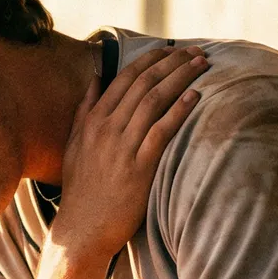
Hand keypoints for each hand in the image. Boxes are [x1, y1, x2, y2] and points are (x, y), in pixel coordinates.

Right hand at [51, 45, 208, 260]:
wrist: (82, 229)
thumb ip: (85, 109)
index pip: (126, 78)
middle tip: (197, 52)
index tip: (171, 49)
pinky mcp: (138, 168)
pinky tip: (195, 97)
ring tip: (202, 66)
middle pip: (144, 84)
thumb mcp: (75, 144)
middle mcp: (107, 128)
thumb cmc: (82, 190)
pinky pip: (161, 132)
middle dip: (173, 63)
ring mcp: (122, 147)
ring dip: (181, 78)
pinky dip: (178, 111)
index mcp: (94, 120)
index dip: (151, 59)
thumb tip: (97, 77)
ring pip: (154, 101)